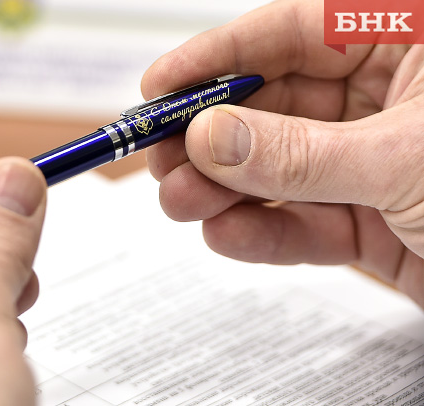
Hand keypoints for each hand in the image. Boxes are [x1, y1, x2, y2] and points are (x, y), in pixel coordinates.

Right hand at [142, 0, 423, 306]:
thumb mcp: (405, 158)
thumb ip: (299, 152)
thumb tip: (212, 137)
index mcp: (409, 42)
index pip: (292, 32)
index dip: (217, 57)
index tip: (160, 84)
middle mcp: (386, 98)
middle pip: (271, 106)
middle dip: (210, 135)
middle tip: (160, 155)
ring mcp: (369, 163)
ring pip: (277, 169)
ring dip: (223, 189)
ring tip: (180, 202)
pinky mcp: (367, 222)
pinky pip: (301, 223)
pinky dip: (261, 234)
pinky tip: (224, 235)